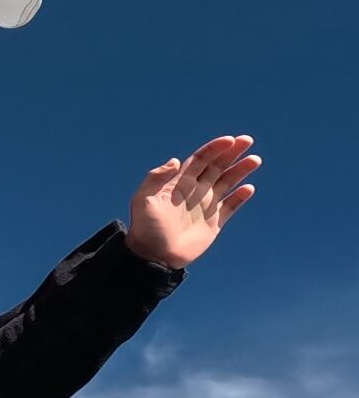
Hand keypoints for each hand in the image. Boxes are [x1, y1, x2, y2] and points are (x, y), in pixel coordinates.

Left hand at [125, 135, 260, 268]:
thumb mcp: (143, 200)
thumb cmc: (145, 228)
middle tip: (247, 140)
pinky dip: (240, 197)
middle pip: (217, 166)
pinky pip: (230, 206)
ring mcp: (205, 206)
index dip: (215, 148)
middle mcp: (194, 191)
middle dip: (232, 152)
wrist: (153, 257)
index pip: (201, 159)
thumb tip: (176, 160)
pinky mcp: (213, 223)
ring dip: (241, 170)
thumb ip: (156, 178)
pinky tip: (248, 188)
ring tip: (254, 160)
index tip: (230, 140)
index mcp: (179, 183)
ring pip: (227, 182)